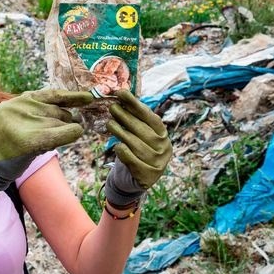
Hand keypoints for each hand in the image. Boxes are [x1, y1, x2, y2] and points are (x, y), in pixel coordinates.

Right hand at [0, 89, 92, 203]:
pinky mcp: (26, 140)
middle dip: (65, 121)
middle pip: (56, 111)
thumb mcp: (17, 122)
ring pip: (57, 122)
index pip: (50, 95)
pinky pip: (55, 135)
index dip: (71, 96)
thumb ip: (37, 113)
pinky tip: (76, 132)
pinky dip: (69, 133)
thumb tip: (68, 110)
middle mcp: (19, 107)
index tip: (88, 98)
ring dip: (64, 131)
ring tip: (51, 140)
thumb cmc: (5, 147)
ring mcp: (21, 122)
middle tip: (65, 131)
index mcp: (18, 101)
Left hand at [104, 89, 171, 206]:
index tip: (122, 93)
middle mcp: (164, 149)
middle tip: (112, 107)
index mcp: (163, 135)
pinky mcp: (148, 176)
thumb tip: (122, 93)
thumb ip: (133, 118)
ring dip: (121, 132)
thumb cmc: (133, 151)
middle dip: (126, 117)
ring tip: (110, 123)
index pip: (150, 117)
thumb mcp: (136, 134)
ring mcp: (158, 163)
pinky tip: (117, 146)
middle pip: (143, 130)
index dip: (135, 105)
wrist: (132, 181)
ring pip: (136, 144)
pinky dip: (123, 152)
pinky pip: (132, 160)